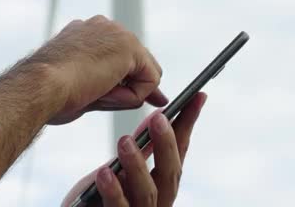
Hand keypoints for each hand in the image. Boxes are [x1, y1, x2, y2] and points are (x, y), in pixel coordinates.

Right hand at [31, 16, 167, 124]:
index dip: (125, 81)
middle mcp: (102, 27)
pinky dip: (132, 96)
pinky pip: (149, 81)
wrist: (41, 86)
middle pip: (135, 64)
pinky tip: (104, 93)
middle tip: (107, 99)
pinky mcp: (129, 46)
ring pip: (143, 74)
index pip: (119, 56)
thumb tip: (145, 97)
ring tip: (94, 94)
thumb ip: (115, 88)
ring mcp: (117, 33)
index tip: (121, 97)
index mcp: (85, 32)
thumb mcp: (85, 87)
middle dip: (131, 87)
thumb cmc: (52, 93)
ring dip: (126, 93)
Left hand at [58, 92, 206, 206]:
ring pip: (147, 193)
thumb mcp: (119, 168)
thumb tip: (157, 116)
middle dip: (166, 146)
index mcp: (159, 187)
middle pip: (170, 176)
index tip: (196, 97)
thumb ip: (139, 149)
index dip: (187, 126)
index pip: (178, 153)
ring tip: (125, 142)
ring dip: (138, 167)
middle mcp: (156, 203)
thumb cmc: (98, 197)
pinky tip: (104, 173)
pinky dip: (114, 191)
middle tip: (159, 118)